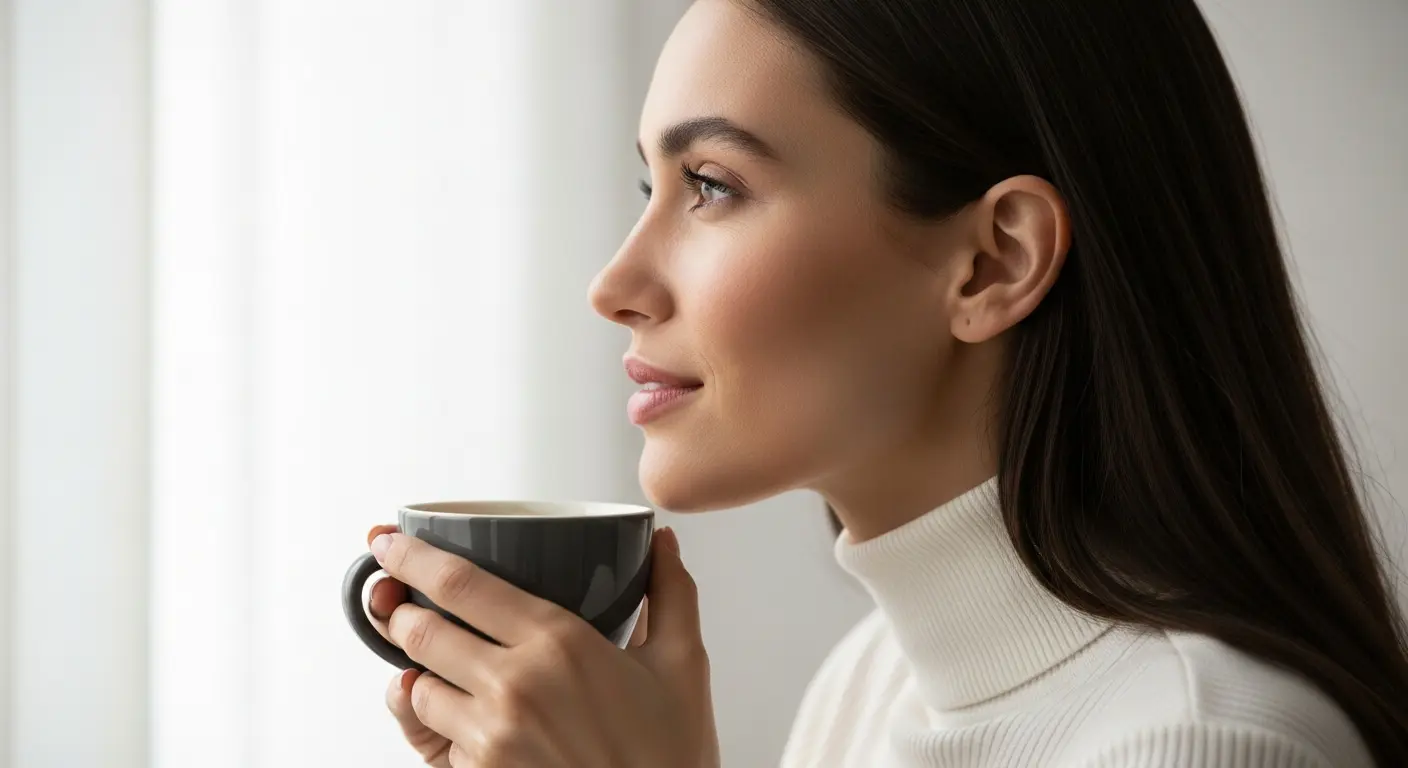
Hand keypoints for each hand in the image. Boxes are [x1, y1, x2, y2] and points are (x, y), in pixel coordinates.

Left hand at [363, 524, 718, 767]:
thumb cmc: (670, 757)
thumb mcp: (683, 666)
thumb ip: (670, 595)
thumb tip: (664, 543)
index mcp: (559, 643)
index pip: (460, 584)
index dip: (412, 557)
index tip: (389, 542)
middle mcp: (514, 686)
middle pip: (420, 631)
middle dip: (399, 611)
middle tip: (399, 601)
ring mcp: (490, 738)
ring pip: (418, 687)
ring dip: (422, 673)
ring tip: (450, 669)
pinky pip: (437, 740)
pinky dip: (443, 725)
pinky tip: (475, 722)